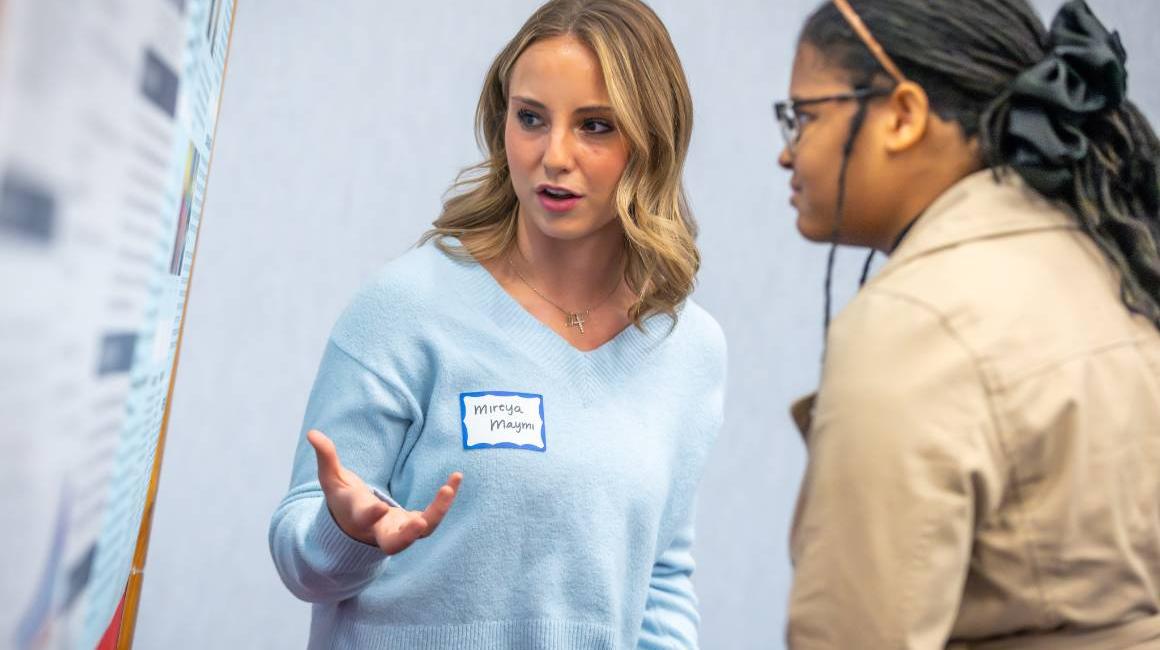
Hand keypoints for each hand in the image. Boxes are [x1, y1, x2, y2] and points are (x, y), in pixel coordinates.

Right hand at [306, 429, 461, 554]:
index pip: (364, 519)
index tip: (379, 507)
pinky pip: (434, 517)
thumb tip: (313, 433)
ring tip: (449, 486)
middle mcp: (380, 530)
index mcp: (358, 517)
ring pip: (422, 531)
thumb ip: (326, 458)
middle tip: (419, 524)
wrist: (355, 529)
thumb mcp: (332, 479)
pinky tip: (456, 478)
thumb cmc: (343, 500)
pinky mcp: (415, 525)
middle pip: (394, 543)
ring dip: (438, 512)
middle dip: (406, 535)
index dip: (371, 515)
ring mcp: (400, 531)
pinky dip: (445, 502)